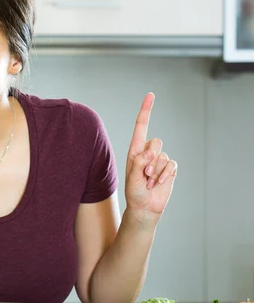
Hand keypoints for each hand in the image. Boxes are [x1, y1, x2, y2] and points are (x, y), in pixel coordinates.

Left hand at [125, 93, 176, 222]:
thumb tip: (149, 152)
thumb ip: (138, 163)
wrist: (144, 207)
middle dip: (150, 158)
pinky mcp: (169, 169)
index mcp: (135, 150)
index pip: (141, 127)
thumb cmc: (134, 193)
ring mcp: (159, 160)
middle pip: (156, 142)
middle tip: (144, 174)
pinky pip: (171, 165)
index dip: (146, 111)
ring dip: (155, 171)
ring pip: (163, 156)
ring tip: (148, 182)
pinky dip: (164, 175)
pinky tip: (157, 183)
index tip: (151, 95)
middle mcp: (147, 152)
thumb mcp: (132, 177)